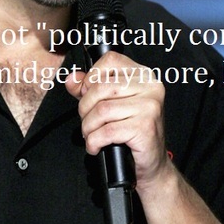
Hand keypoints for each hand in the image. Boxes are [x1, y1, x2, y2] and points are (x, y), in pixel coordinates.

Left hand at [65, 51, 167, 185]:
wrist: (151, 163)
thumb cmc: (132, 131)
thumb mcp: (110, 104)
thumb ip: (88, 88)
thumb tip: (71, 79)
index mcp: (143, 75)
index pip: (110, 60)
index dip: (91, 77)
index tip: (87, 94)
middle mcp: (150, 87)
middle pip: (100, 87)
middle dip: (85, 107)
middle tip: (87, 121)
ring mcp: (149, 106)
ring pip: (101, 110)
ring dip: (88, 127)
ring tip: (91, 134)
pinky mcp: (145, 127)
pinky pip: (107, 131)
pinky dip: (94, 141)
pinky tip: (96, 146)